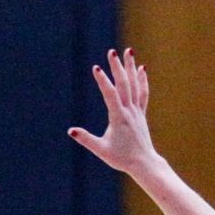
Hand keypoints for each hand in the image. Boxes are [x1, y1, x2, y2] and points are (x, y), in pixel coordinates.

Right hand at [69, 48, 160, 175]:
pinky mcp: (140, 114)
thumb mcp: (101, 150)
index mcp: (119, 118)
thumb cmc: (121, 158)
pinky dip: (142, 80)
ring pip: (134, 85)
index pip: (111, 95)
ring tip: (129, 51)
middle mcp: (129, 111)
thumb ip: (86, 139)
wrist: (143, 163)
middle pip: (124, 84)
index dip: (103, 81)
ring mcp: (137, 111)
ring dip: (131, 67)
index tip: (96, 68)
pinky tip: (141, 69)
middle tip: (111, 51)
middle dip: (117, 67)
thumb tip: (71, 131)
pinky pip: (142, 93)